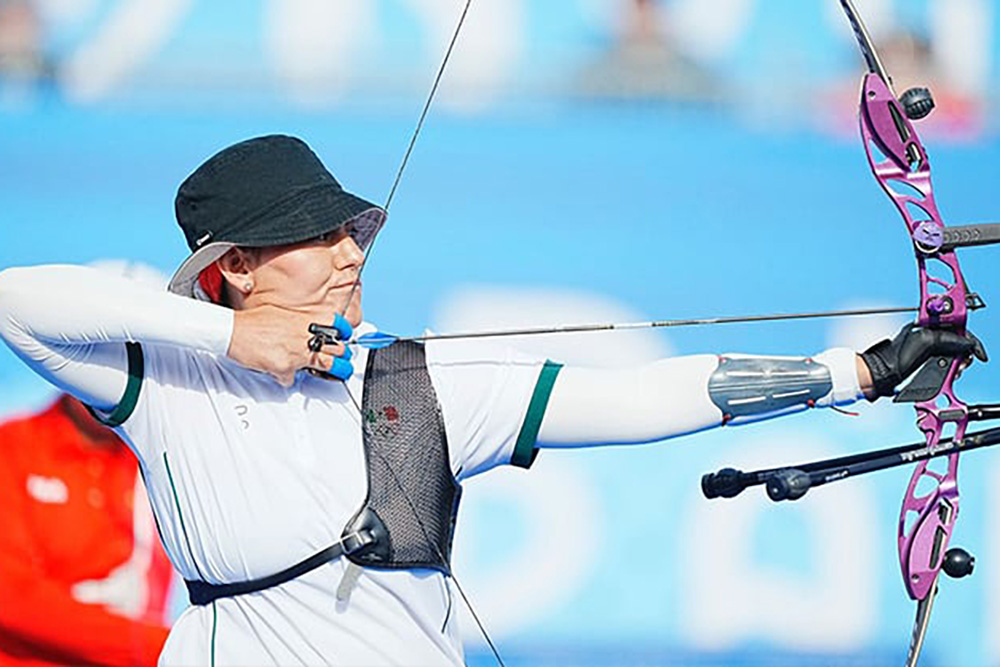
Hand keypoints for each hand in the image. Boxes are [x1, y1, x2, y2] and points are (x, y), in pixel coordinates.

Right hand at [229, 304, 351, 385]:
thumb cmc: (254, 322)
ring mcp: (298, 352)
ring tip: (338, 374)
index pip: (338, 324)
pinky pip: (291, 379)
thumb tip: (308, 331)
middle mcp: (306, 335)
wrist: (234, 330)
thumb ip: (299, 324)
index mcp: (306, 320)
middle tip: (343, 361)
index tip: (346, 338)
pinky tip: (279, 370)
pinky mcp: (286, 367)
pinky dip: (285, 377)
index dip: (345, 333)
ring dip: (334, 372)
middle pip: (338, 349)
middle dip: (342, 357)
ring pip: (327, 366)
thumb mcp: (283, 315)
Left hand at [859, 324, 986, 399]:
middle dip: (962, 352)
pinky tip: (947, 374)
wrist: (881, 374)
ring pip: (951, 353)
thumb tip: (966, 343)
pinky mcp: (923, 361)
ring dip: (956, 363)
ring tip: (953, 371)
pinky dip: (949, 369)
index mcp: (927, 324)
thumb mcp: (925, 342)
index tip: (974, 350)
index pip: (955, 326)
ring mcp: (925, 348)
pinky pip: (943, 363)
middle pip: (955, 341)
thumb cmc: (895, 356)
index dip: (967, 337)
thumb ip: (947, 339)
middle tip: (961, 363)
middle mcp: (927, 335)